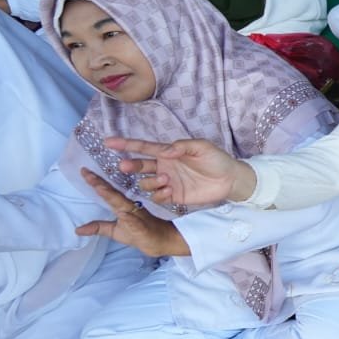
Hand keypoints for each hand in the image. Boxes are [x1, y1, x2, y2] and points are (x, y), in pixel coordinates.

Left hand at [75, 169, 189, 257]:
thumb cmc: (138, 234)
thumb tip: (77, 230)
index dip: (95, 182)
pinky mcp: (143, 229)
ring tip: (100, 188)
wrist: (162, 241)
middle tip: (88, 174)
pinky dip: (130, 219)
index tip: (83, 171)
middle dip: (100, 184)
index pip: (107, 192)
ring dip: (112, 196)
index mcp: (122, 206)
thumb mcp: (114, 231)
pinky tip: (124, 214)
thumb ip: (98, 227)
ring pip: (123, 205)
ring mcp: (137, 216)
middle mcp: (129, 207)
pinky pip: (136, 223)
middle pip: (113, 194)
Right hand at [103, 135, 252, 204]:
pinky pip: (157, 197)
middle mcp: (164, 167)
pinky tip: (169, 191)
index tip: (108, 142)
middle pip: (140, 166)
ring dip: (151, 182)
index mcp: (168, 152)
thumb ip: (182, 146)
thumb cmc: (217, 159)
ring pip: (146, 183)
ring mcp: (168, 182)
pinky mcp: (174, 196)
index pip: (144, 147)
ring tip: (167, 179)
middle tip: (125, 165)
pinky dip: (159, 194)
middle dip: (130, 165)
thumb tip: (166, 150)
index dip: (126, 144)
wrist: (230, 179)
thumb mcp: (202, 147)